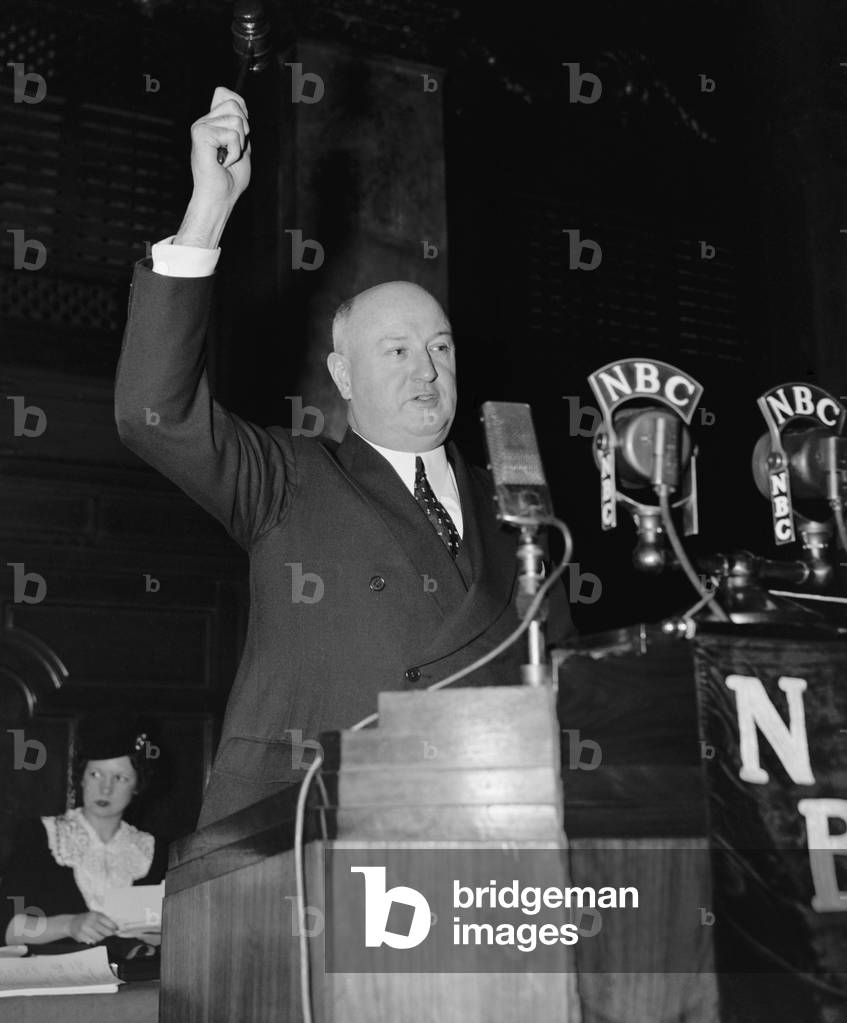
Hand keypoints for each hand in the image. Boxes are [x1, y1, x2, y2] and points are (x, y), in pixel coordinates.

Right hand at [67, 911, 117, 944]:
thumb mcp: (94, 915)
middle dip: (109, 934)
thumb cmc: (86, 919)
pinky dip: (94, 940)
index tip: (118, 930)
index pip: (108, 923)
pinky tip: (93, 937)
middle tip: (112, 934)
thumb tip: (116, 927)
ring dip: (102, 938)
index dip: (114, 927)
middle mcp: (89, 922)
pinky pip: (92, 941)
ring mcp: (84, 930)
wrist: (71, 923)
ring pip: (99, 938)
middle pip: (104, 932)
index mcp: (95, 915)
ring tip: (100, 935)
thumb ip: (104, 920)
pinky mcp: (81, 937)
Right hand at [189, 86, 250, 206]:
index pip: (224, 93)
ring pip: (236, 120)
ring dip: (239, 145)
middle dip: (243, 131)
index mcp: (211, 122)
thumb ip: (240, 128)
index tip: (241, 132)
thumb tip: (240, 105)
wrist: (220, 197)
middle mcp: (203, 121)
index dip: (240, 106)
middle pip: (234, 104)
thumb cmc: (230, 179)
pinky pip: (232, 135)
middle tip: (232, 150)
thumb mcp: (242, 147)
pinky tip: (223, 163)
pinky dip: (234, 153)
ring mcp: (200, 127)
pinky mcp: (200, 135)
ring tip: (227, 158)